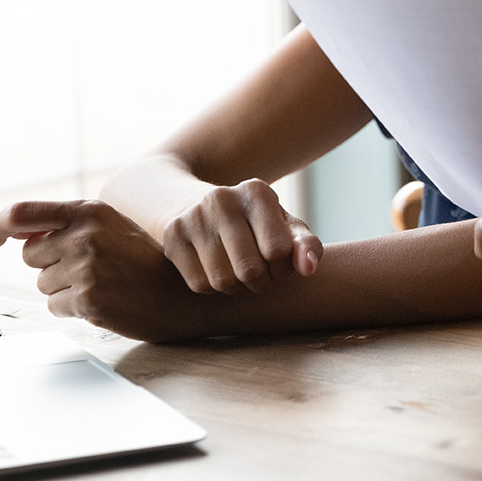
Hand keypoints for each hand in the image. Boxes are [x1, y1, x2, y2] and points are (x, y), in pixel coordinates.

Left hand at [0, 200, 207, 341]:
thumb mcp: (112, 228)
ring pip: (44, 284)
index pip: (21, 213)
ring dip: (66, 289)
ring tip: (104, 284)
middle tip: (91, 268)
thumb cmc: (147, 261)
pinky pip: (56, 306)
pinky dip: (75, 308)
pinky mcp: (87, 298)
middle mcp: (84, 235)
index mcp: (90, 210)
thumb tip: (13, 233)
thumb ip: (68, 225)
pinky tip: (105, 301)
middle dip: (52, 264)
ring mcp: (85, 267)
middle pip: (31, 255)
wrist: (184, 293)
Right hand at [161, 178, 321, 294]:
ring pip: (223, 281)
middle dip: (261, 282)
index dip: (283, 267)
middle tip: (261, 275)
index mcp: (257, 192)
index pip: (278, 250)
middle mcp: (222, 199)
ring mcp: (193, 216)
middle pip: (249, 270)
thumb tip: (309, 268)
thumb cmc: (256, 224)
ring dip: (237, 288)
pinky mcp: (172, 236)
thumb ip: (306, 245)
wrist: (199, 206)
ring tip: (240, 273)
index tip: (279, 262)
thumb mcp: (286, 228)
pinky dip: (213, 288)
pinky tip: (217, 270)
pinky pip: (199, 285)